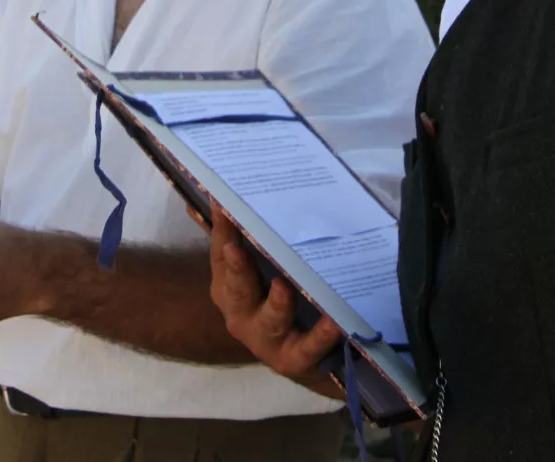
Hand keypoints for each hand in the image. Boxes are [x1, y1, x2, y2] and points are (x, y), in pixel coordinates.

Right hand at [207, 202, 342, 389]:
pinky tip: (333, 321)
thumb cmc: (274, 304)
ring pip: (270, 321)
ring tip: (283, 287)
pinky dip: (320, 335)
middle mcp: (241, 315)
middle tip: (236, 248)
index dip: (223, 231)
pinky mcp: (295, 360)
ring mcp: (266, 340)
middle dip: (237, 269)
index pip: (222, 256)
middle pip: (237, 291)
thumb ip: (242, 235)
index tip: (224, 204)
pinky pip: (308, 347)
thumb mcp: (257, 271)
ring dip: (276, 304)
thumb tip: (221, 195)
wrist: (300, 359)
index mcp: (228, 289)